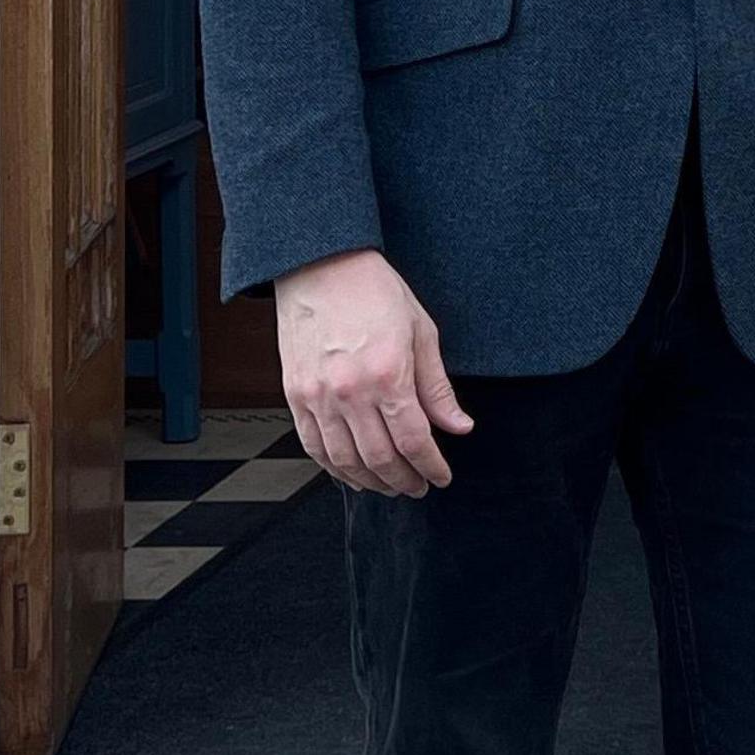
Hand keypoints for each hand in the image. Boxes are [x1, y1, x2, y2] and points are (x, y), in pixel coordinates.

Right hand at [274, 247, 474, 495]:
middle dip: (403, 481)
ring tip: (389, 486)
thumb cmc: (375, 292)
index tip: (441, 478)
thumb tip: (459, 427)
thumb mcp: (421, 333)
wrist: (320, 266)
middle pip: (380, 458)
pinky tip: (351, 474)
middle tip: (418, 488)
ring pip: (345, 460)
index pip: (414, 441)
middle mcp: (350, 392)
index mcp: (388, 375)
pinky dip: (334, 468)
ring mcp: (317, 396)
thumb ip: (437, 388)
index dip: (431, 467)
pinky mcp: (294, 395)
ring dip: (370, 482)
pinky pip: (314, 446)